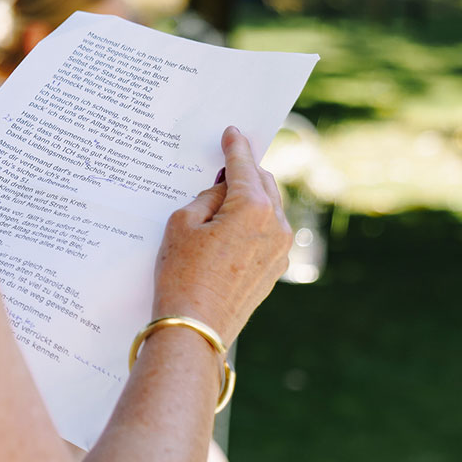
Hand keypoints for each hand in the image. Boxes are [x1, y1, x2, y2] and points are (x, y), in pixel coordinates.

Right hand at [152, 126, 291, 341]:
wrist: (194, 328)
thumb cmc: (182, 275)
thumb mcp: (183, 222)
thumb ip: (208, 196)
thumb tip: (224, 190)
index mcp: (253, 208)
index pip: (244, 165)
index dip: (236, 146)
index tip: (233, 132)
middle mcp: (275, 226)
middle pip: (264, 183)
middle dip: (246, 171)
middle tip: (225, 165)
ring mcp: (280, 250)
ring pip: (269, 208)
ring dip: (251, 197)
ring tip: (224, 198)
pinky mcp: (275, 270)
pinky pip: (268, 233)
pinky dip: (253, 222)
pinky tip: (231, 226)